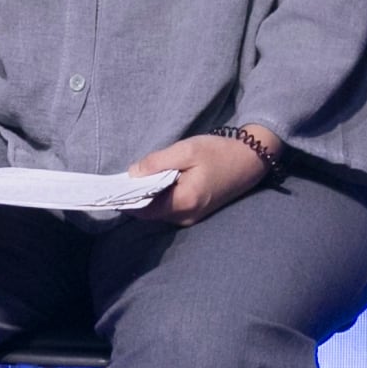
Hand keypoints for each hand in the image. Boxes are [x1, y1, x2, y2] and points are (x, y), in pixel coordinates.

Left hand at [128, 128, 276, 227]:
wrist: (251, 159)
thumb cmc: (220, 152)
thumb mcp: (186, 150)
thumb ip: (157, 162)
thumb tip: (132, 174)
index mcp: (183, 202)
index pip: (143, 210)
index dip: (127, 199)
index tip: (115, 186)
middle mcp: (187, 216)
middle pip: (150, 213)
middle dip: (138, 197)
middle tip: (130, 177)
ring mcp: (193, 217)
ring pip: (160, 212)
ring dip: (150, 197)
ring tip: (145, 177)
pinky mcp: (197, 212)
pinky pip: (171, 209)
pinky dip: (162, 198)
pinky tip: (162, 182)